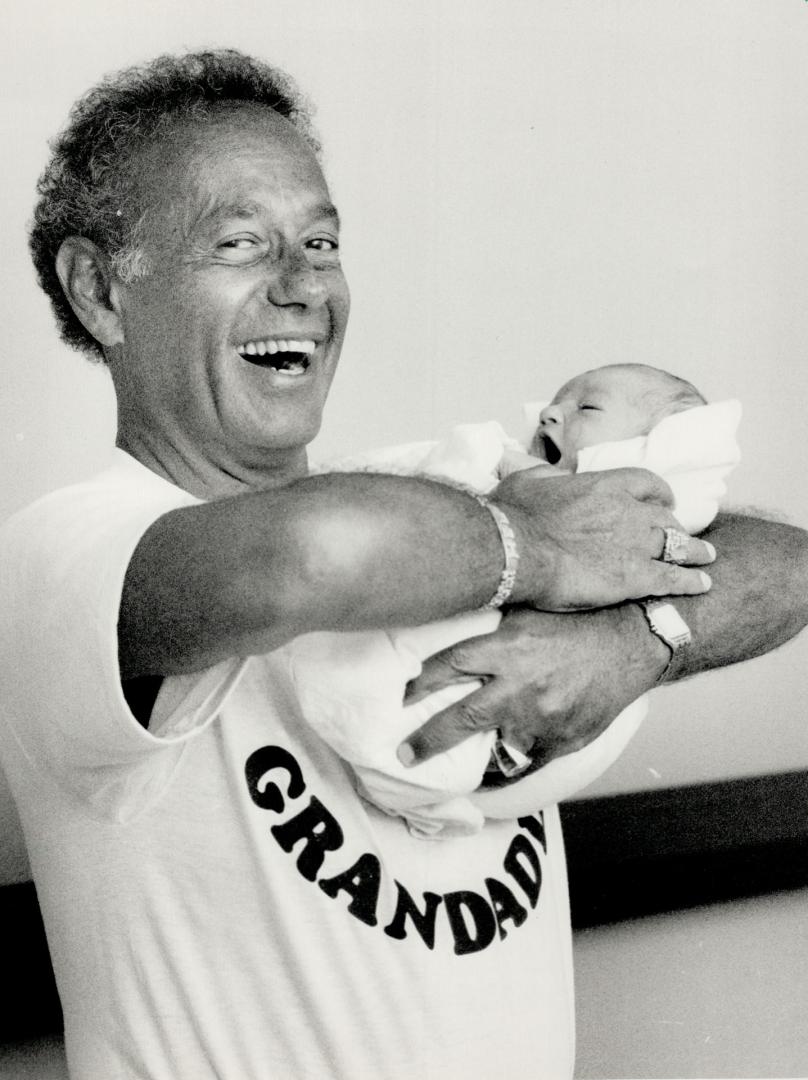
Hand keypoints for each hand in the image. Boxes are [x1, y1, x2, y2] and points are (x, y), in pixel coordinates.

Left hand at [399, 605, 668, 768]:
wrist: (634, 640)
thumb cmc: (578, 618)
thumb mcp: (528, 609)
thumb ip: (489, 623)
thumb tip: (446, 615)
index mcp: (507, 648)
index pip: (447, 668)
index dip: (417, 685)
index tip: (398, 698)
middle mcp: (521, 686)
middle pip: (460, 720)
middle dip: (426, 741)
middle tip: (403, 756)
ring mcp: (544, 718)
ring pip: (495, 748)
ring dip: (475, 754)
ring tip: (452, 765)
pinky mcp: (565, 740)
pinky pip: (529, 761)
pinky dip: (513, 762)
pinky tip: (497, 767)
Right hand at [493, 467, 714, 610]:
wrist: (515, 550)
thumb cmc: (514, 515)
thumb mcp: (528, 481)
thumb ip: (549, 477)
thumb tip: (552, 476)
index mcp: (604, 484)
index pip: (647, 483)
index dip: (660, 494)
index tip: (665, 501)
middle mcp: (627, 511)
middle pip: (666, 517)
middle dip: (678, 527)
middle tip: (685, 536)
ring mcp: (634, 544)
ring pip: (678, 545)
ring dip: (695, 552)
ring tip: (706, 558)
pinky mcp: (634, 577)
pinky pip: (673, 578)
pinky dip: (691, 581)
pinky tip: (702, 584)